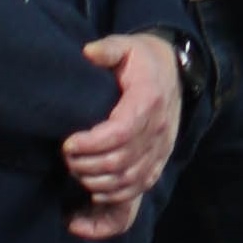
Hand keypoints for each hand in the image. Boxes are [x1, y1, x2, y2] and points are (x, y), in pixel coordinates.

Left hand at [62, 32, 181, 231]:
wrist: (175, 71)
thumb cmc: (143, 60)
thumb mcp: (126, 46)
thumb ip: (107, 48)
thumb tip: (88, 53)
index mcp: (148, 101)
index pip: (120, 133)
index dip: (91, 144)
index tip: (68, 142)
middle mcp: (158, 130)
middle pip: (121, 161)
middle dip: (86, 164)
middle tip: (66, 156)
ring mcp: (161, 149)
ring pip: (129, 180)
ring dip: (97, 182)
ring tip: (75, 171)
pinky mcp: (159, 162)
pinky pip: (139, 188)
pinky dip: (115, 197)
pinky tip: (94, 192)